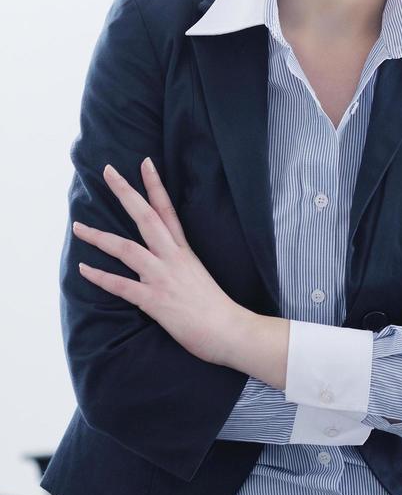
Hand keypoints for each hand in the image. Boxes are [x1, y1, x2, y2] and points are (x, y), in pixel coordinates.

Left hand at [72, 159, 252, 368]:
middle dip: (125, 193)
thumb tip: (166, 264)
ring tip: (78, 226)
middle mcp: (173, 258)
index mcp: (184, 252)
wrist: (230, 329)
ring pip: (126, 248)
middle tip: (107, 172)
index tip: (144, 164)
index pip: (168, 211)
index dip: (155, 186)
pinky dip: (100, 277)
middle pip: (146, 217)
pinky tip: (83, 270)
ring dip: (99, 236)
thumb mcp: (199, 277)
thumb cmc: (217, 308)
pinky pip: (120, 285)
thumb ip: (180, 266)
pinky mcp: (154, 299)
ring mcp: (163, 277)